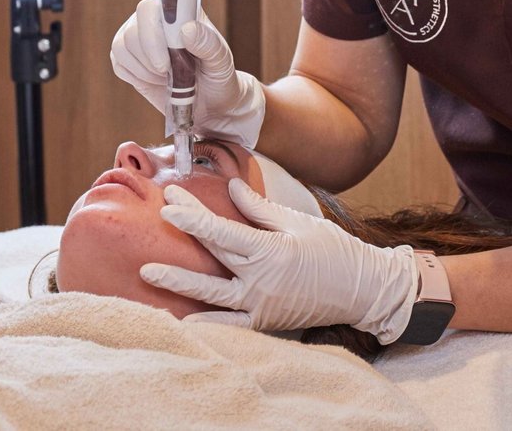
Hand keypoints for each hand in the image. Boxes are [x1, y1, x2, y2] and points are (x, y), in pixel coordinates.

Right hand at [109, 0, 266, 147]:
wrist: (210, 100)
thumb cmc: (217, 75)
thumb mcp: (221, 60)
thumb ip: (208, 43)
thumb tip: (187, 29)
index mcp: (177, 11)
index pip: (150, 6)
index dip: (154, 32)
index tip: (172, 55)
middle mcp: (154, 18)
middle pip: (133, 31)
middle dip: (152, 58)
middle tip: (171, 71)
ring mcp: (137, 36)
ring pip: (122, 47)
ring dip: (145, 70)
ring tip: (166, 76)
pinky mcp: (127, 57)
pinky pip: (119, 64)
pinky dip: (137, 77)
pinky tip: (155, 80)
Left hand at [139, 179, 419, 343]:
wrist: (363, 289)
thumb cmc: (334, 250)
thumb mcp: (298, 222)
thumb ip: (259, 208)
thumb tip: (231, 187)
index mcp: (269, 250)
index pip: (221, 231)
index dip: (193, 217)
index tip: (170, 203)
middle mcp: (261, 280)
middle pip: (213, 253)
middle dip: (185, 232)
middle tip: (159, 214)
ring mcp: (261, 305)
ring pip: (212, 294)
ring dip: (179, 282)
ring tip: (148, 273)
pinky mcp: (266, 321)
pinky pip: (231, 324)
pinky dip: (208, 323)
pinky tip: (183, 319)